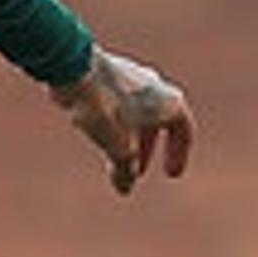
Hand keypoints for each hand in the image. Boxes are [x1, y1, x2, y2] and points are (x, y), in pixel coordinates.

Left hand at [50, 48, 195, 195]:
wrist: (74, 69)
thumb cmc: (103, 106)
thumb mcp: (117, 146)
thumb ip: (124, 168)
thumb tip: (125, 187)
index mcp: (168, 102)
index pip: (183, 131)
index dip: (179, 154)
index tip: (171, 174)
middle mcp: (155, 87)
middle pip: (158, 124)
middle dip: (147, 150)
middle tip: (138, 173)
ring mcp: (132, 79)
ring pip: (136, 115)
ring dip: (129, 140)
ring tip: (115, 160)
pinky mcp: (109, 76)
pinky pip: (119, 105)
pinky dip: (115, 125)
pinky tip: (99, 137)